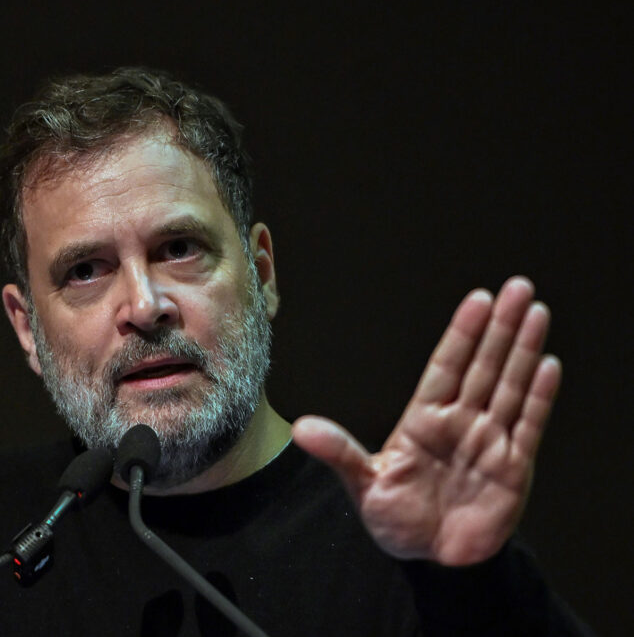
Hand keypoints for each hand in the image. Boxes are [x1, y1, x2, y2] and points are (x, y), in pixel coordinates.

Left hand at [292, 277, 560, 565]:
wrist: (432, 561)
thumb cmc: (396, 520)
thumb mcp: (364, 484)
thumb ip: (340, 452)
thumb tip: (301, 428)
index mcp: (423, 420)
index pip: (446, 366)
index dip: (462, 333)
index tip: (478, 300)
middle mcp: (460, 422)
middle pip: (483, 365)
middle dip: (500, 327)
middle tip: (516, 287)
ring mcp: (488, 441)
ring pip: (510, 386)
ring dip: (524, 350)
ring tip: (535, 312)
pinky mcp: (513, 467)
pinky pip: (529, 425)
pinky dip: (539, 396)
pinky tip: (548, 365)